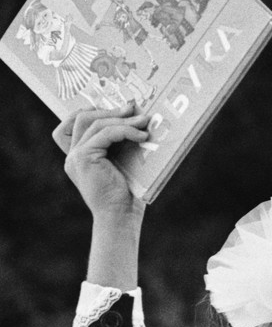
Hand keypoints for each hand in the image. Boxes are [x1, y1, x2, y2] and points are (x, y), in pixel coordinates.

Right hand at [55, 104, 148, 219]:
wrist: (121, 217)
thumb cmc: (128, 195)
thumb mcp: (123, 164)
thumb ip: (121, 145)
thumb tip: (140, 119)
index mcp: (79, 156)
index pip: (75, 123)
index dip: (95, 111)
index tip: (121, 109)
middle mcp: (73, 155)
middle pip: (82, 117)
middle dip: (110, 110)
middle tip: (135, 108)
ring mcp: (75, 156)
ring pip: (93, 123)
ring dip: (122, 119)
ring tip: (144, 121)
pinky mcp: (83, 158)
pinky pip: (104, 133)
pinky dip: (124, 130)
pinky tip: (142, 136)